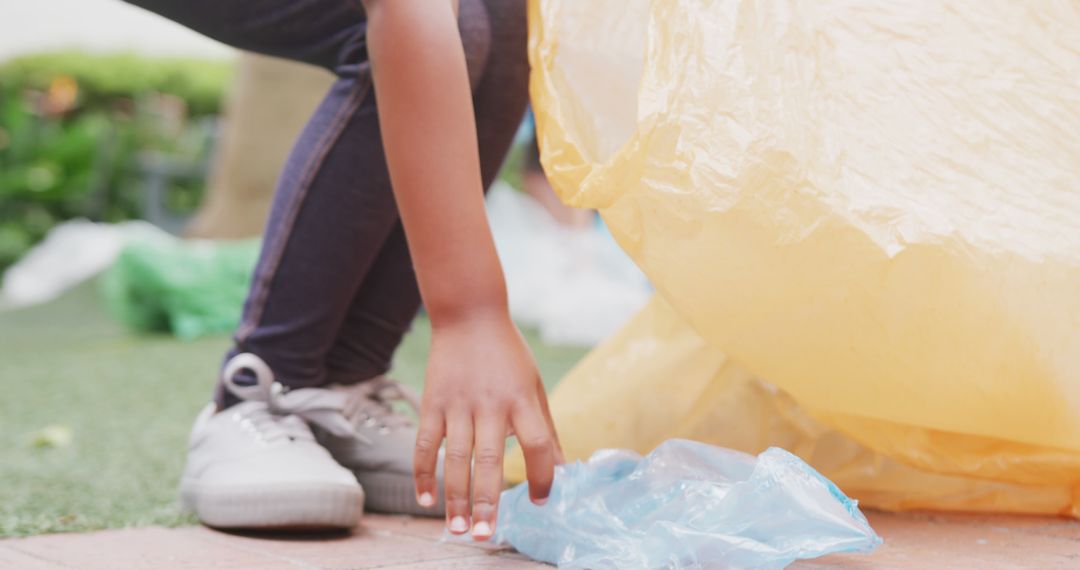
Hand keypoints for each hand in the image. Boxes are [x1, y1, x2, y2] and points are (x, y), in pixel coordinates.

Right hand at [413, 309, 562, 540]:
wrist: (469, 314)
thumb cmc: (508, 355)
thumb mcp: (535, 386)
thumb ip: (545, 429)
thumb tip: (561, 470)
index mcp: (522, 399)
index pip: (537, 444)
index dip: (542, 476)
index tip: (541, 501)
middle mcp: (490, 404)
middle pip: (489, 459)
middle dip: (486, 501)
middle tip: (484, 535)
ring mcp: (458, 404)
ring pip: (455, 458)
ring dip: (455, 496)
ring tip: (457, 528)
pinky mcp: (432, 403)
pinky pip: (424, 444)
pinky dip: (423, 473)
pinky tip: (427, 500)